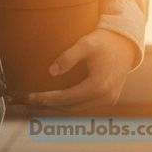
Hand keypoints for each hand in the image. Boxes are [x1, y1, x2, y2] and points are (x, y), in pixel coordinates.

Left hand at [14, 28, 138, 113]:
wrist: (126, 44)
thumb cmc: (104, 42)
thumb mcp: (86, 43)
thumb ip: (68, 57)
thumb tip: (51, 72)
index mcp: (99, 86)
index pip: (66, 98)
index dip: (45, 99)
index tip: (28, 97)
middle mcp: (105, 98)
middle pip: (70, 108)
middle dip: (47, 105)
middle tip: (26, 100)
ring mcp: (108, 100)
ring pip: (76, 110)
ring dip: (56, 107)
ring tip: (35, 102)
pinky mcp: (108, 99)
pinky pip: (83, 106)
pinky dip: (67, 104)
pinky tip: (52, 100)